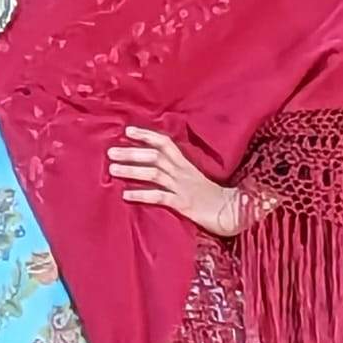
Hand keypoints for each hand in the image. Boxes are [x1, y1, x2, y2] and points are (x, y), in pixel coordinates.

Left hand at [108, 127, 244, 237]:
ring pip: (155, 174)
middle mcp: (183, 172)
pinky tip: (126, 195)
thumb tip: (155, 164)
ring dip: (132, 170)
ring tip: (113, 169)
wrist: (233, 212)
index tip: (128, 130)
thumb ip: (177, 170)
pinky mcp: (184, 204)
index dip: (147, 135)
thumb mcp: (194, 178)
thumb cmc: (212, 197)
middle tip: (110, 152)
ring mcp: (183, 187)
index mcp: (186, 164)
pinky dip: (142, 194)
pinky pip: (160, 197)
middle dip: (132, 152)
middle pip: (155, 156)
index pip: (165, 143)